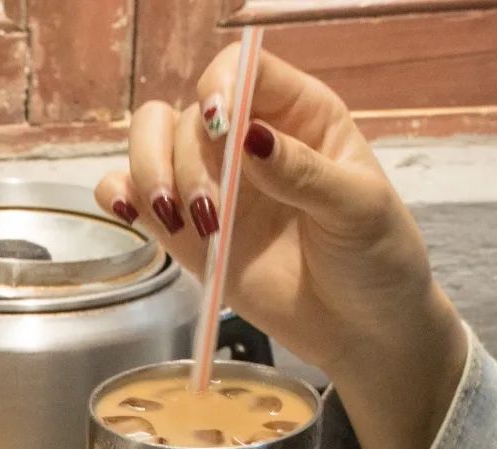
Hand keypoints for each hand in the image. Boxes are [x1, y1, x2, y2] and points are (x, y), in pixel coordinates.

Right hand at [95, 45, 468, 448]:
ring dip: (151, 176)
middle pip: (188, 113)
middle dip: (186, 158)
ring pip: (153, 145)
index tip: (221, 131)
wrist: (362, 330)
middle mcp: (249, 141)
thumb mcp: (357, 208)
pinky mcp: (189, 234)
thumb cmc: (376, 260)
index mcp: (298, 115)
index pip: (242, 70)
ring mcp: (215, 186)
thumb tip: (249, 137)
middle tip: (209, 214)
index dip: (221, 87)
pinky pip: (135, 196)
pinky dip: (120, 195)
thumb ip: (303, 171)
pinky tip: (130, 212)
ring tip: (182, 223)